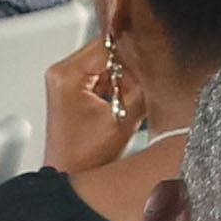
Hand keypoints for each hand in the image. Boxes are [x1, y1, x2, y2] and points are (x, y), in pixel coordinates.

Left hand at [44, 35, 140, 171]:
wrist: (69, 175)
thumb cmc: (85, 157)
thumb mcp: (124, 118)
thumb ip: (143, 87)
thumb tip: (159, 68)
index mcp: (67, 75)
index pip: (108, 45)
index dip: (135, 51)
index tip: (153, 58)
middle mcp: (61, 73)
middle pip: (106, 52)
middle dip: (130, 65)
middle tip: (147, 79)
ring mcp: (64, 80)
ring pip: (105, 64)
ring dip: (124, 76)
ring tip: (135, 95)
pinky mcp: (71, 89)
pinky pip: (100, 76)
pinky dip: (116, 85)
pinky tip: (125, 99)